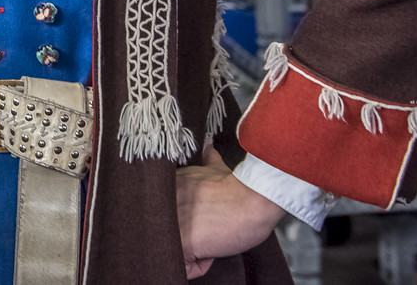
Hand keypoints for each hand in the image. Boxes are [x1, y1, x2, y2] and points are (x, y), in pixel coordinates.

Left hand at [175, 146, 286, 278]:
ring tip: (211, 239)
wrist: (254, 197)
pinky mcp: (182, 241)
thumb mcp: (216, 169)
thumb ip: (207, 161)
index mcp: (166, 185)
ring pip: (171, 250)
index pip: (162, 214)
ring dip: (191, 251)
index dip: (184, 222)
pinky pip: (184, 267)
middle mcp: (161, 201)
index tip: (201, 220)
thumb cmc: (240, 188)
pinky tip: (213, 249)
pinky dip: (199, 265)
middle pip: (163, 232)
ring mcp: (169, 222)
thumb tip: (208, 149)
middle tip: (206, 231)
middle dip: (183, 236)